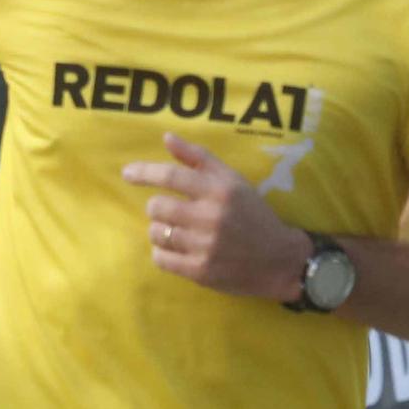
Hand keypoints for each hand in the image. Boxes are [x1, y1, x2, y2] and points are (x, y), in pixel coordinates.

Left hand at [123, 132, 309, 301]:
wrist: (280, 260)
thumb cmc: (254, 216)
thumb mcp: (234, 182)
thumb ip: (200, 159)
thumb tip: (166, 137)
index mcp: (221, 191)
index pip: (171, 176)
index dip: (144, 173)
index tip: (127, 174)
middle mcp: (212, 217)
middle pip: (157, 207)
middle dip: (158, 208)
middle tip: (171, 212)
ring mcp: (205, 246)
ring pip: (157, 233)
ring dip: (161, 231)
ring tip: (179, 233)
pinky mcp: (201, 271)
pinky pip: (161, 259)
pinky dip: (163, 253)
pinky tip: (178, 250)